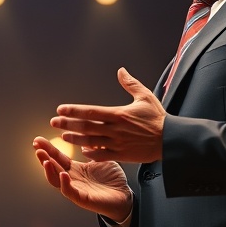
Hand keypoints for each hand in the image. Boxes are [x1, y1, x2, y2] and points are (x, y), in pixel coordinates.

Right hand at [32, 136, 131, 221]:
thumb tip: (88, 130)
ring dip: (49, 170)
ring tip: (45, 160)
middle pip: (53, 167)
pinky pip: (70, 192)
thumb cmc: (113, 179)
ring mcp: (75, 189)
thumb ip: (94, 147)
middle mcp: (72, 179)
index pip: (57, 158)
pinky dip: (65, 183)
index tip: (38, 139)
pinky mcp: (82, 199)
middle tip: (36, 146)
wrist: (125, 196)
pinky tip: (63, 174)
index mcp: (75, 169)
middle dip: (43, 157)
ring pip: (56, 180)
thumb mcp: (102, 158)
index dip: (48, 149)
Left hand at [50, 67, 165, 162]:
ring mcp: (118, 144)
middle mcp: (115, 130)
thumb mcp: (145, 96)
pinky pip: (102, 155)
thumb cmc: (158, 118)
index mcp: (118, 114)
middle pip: (86, 127)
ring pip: (90, 142)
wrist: (171, 140)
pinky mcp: (122, 155)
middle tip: (54, 123)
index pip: (90, 112)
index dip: (73, 111)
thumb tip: (120, 70)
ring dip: (75, 139)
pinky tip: (83, 150)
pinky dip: (91, 153)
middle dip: (67, 124)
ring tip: (64, 137)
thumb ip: (130, 84)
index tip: (60, 109)